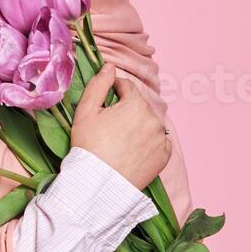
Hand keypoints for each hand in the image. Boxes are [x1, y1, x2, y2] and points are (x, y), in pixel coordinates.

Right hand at [70, 63, 170, 189]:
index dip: (114, 92)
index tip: (105, 104)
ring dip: (137, 125)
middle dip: (126, 111)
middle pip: (138, 106)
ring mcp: (161, 138)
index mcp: (135, 104)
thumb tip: (109, 66)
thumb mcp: (85, 112)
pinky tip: (132, 151)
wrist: (98, 185)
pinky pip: (157, 141)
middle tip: (109, 128)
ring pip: (148, 122)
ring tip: (120, 141)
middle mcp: (153, 118)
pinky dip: (147, 142)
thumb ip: (98, 85)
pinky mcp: (165, 155)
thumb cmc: (88, 147)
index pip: (126, 87)